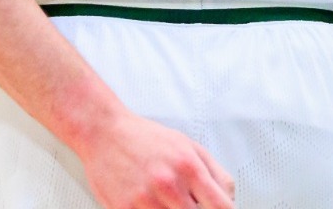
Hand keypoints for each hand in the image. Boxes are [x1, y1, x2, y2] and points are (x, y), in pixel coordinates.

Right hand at [76, 111, 234, 207]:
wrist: (102, 132)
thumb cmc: (144, 138)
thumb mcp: (188, 145)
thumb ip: (215, 173)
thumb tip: (230, 199)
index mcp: (188, 167)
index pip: (221, 208)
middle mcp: (168, 184)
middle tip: (186, 203)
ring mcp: (145, 199)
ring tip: (167, 202)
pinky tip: (152, 204)